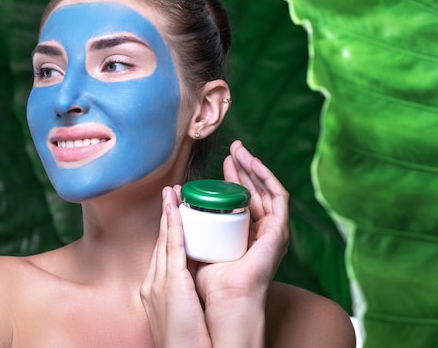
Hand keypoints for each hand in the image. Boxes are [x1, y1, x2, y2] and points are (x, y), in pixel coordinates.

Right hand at [140, 186, 211, 347]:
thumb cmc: (185, 346)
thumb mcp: (178, 315)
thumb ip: (182, 296)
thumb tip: (191, 286)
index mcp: (153, 291)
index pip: (162, 253)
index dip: (167, 230)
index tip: (173, 212)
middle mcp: (152, 283)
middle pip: (160, 242)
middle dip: (166, 216)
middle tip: (172, 192)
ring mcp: (158, 282)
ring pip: (165, 240)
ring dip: (169, 213)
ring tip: (173, 192)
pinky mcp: (170, 284)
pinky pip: (173, 247)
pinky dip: (174, 224)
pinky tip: (177, 207)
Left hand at [195, 140, 288, 304]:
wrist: (222, 302)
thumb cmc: (206, 283)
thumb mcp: (193, 246)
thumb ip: (186, 229)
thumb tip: (172, 207)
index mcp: (243, 235)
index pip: (241, 199)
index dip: (233, 178)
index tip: (221, 161)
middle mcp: (259, 232)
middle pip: (254, 191)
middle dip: (244, 168)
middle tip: (234, 148)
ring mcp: (271, 232)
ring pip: (266, 190)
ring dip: (255, 168)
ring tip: (241, 151)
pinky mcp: (278, 232)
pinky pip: (279, 198)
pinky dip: (269, 178)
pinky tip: (256, 164)